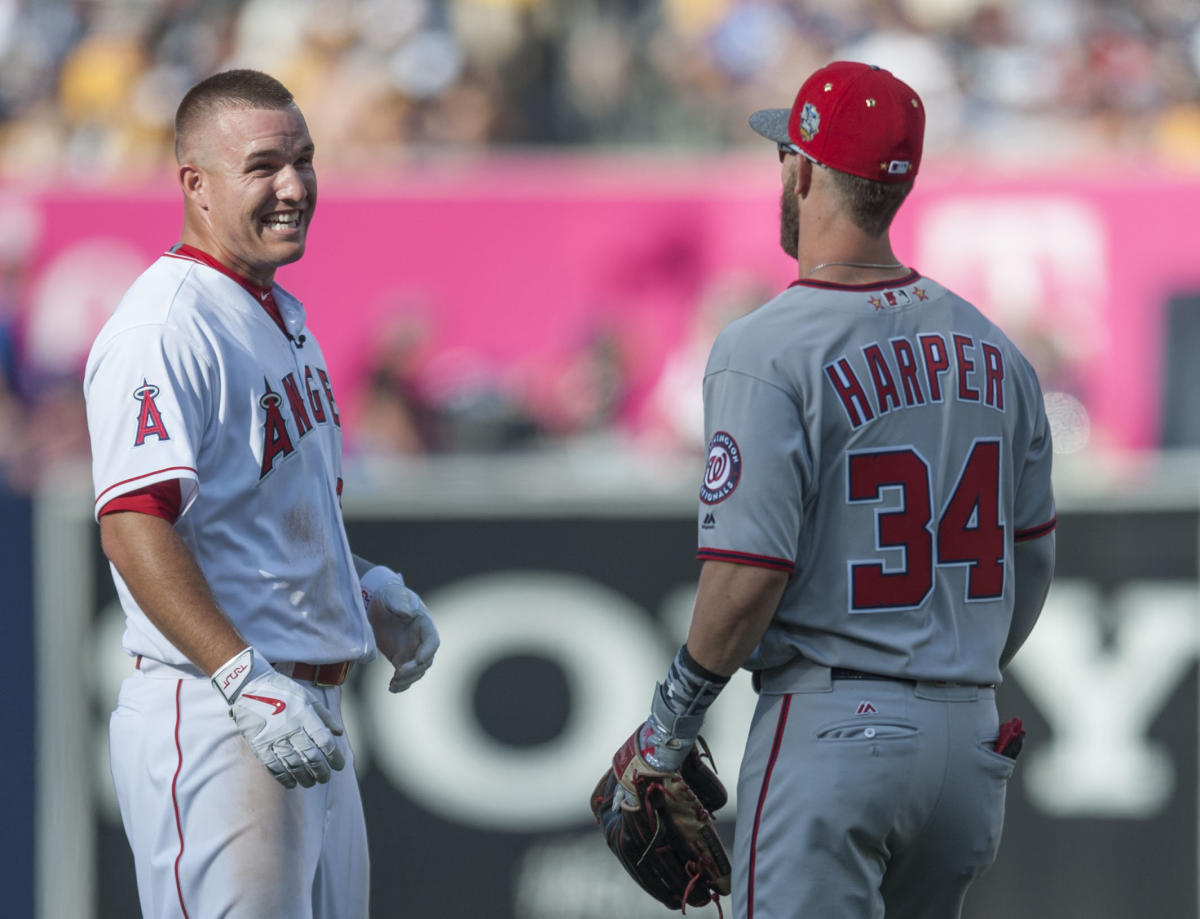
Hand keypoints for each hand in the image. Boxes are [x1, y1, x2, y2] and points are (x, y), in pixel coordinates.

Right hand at [213, 648, 345, 787]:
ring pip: (293, 764)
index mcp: (305, 715)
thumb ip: (324, 716)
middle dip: (321, 770)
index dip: (334, 756)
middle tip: (326, 778)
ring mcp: (274, 737)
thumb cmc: (282, 690)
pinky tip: (291, 783)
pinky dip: (283, 777)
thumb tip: (338, 733)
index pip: (325, 742)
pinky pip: (273, 766)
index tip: (339, 765)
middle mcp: (291, 728)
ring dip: (304, 777)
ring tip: (311, 782)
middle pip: (311, 756)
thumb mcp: (307, 697)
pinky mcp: (258, 744)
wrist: (249, 685)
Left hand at [366, 575, 439, 691]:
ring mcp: (411, 650)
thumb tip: (407, 613)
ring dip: (407, 679)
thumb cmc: (388, 595)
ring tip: (393, 684)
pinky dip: (400, 684)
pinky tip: (392, 688)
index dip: (428, 651)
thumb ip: (399, 602)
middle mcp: (421, 640)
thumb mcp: (392, 595)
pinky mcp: (400, 658)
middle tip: (398, 674)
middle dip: (414, 669)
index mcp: (424, 624)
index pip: (432, 641)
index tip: (419, 659)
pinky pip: (404, 675)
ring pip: (416, 671)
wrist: (376, 603)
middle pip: (425, 660)